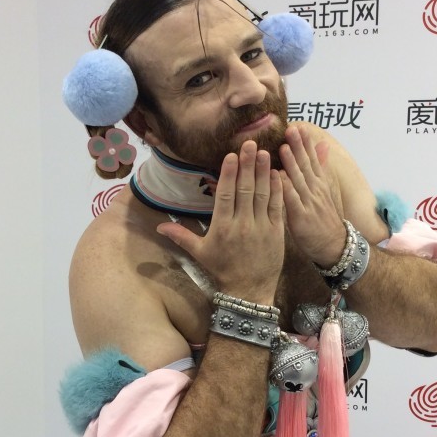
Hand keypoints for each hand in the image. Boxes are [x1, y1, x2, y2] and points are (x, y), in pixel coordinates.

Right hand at [156, 141, 284, 302]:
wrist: (249, 292)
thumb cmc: (222, 271)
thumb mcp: (200, 254)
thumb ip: (181, 236)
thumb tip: (159, 225)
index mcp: (222, 228)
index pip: (225, 196)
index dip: (229, 174)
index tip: (231, 156)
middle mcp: (242, 225)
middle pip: (245, 190)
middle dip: (248, 165)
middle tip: (251, 144)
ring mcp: (261, 228)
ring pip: (262, 195)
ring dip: (264, 172)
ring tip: (265, 152)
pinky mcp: (277, 232)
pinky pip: (277, 207)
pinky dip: (278, 190)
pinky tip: (278, 173)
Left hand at [279, 125, 346, 267]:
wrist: (335, 245)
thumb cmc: (324, 218)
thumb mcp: (326, 190)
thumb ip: (321, 168)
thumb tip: (323, 146)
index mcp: (318, 183)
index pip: (312, 159)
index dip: (306, 143)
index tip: (298, 126)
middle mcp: (315, 190)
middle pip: (306, 165)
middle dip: (299, 146)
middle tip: (291, 129)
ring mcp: (309, 203)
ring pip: (299, 180)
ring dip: (292, 163)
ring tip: (284, 147)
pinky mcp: (301, 217)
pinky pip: (292, 201)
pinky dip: (285, 188)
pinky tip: (278, 177)